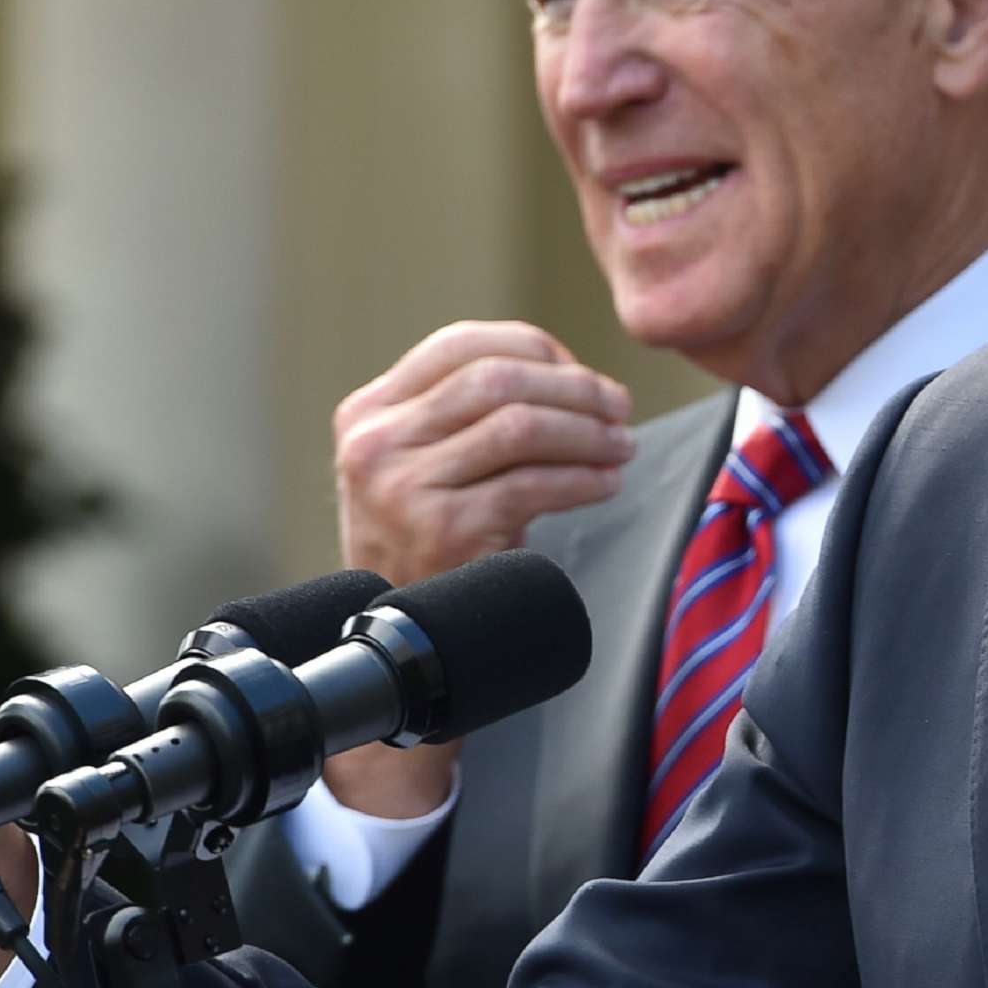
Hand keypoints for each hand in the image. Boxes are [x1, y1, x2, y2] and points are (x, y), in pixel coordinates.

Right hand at [323, 323, 629, 821]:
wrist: (401, 644)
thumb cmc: (426, 548)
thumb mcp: (418, 465)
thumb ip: (463, 412)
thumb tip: (567, 370)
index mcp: (367, 412)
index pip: (460, 344)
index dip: (534, 347)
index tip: (579, 372)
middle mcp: (375, 443)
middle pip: (496, 378)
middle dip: (574, 387)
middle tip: (619, 406)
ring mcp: (403, 487)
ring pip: (520, 424)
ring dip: (587, 431)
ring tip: (620, 446)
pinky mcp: (442, 530)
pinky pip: (533, 483)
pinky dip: (583, 478)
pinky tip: (606, 484)